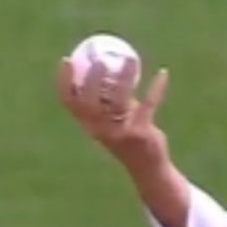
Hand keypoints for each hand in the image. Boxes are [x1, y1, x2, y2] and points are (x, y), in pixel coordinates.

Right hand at [56, 55, 170, 174]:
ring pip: (119, 100)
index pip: (68, 102)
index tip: (66, 59)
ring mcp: (119, 133)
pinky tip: (163, 73)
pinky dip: (156, 88)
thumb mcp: (116, 116)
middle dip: (92, 79)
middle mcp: (99, 130)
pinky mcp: (140, 133)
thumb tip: (109, 65)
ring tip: (131, 60)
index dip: (63, 81)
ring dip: (125, 78)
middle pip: (90, 102)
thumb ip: (110, 97)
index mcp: (89, 124)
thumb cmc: (130, 135)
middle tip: (101, 59)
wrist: (148, 167)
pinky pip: (148, 104)